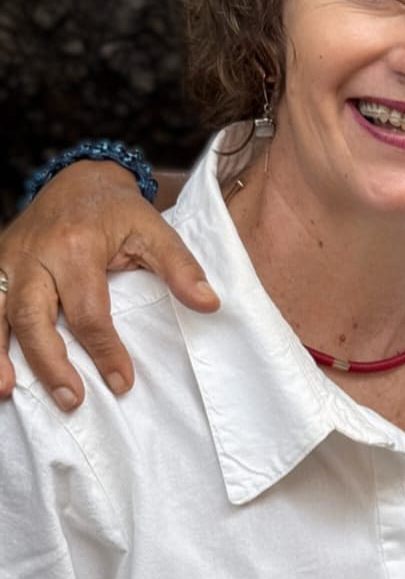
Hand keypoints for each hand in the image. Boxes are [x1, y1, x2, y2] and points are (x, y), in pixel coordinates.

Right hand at [0, 161, 216, 408]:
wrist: (79, 179)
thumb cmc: (119, 211)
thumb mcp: (156, 230)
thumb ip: (181, 268)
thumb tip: (210, 304)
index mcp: (77, 247)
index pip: (89, 310)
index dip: (105, 349)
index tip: (122, 382)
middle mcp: (35, 255)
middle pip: (34, 316)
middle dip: (50, 362)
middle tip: (72, 399)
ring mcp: (8, 262)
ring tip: (7, 393)